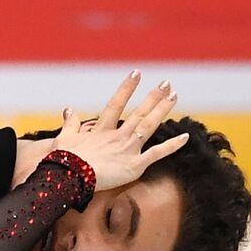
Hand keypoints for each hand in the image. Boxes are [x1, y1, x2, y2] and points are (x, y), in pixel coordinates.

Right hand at [49, 71, 187, 191]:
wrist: (70, 176)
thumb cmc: (64, 162)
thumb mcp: (64, 139)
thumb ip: (70, 124)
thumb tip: (69, 109)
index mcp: (101, 131)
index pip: (116, 105)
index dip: (126, 89)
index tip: (137, 73)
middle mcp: (118, 136)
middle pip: (139, 113)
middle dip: (153, 97)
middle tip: (166, 83)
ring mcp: (127, 149)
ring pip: (149, 125)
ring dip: (162, 110)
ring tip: (174, 96)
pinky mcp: (134, 165)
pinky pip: (157, 154)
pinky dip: (172, 146)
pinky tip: (186, 137)